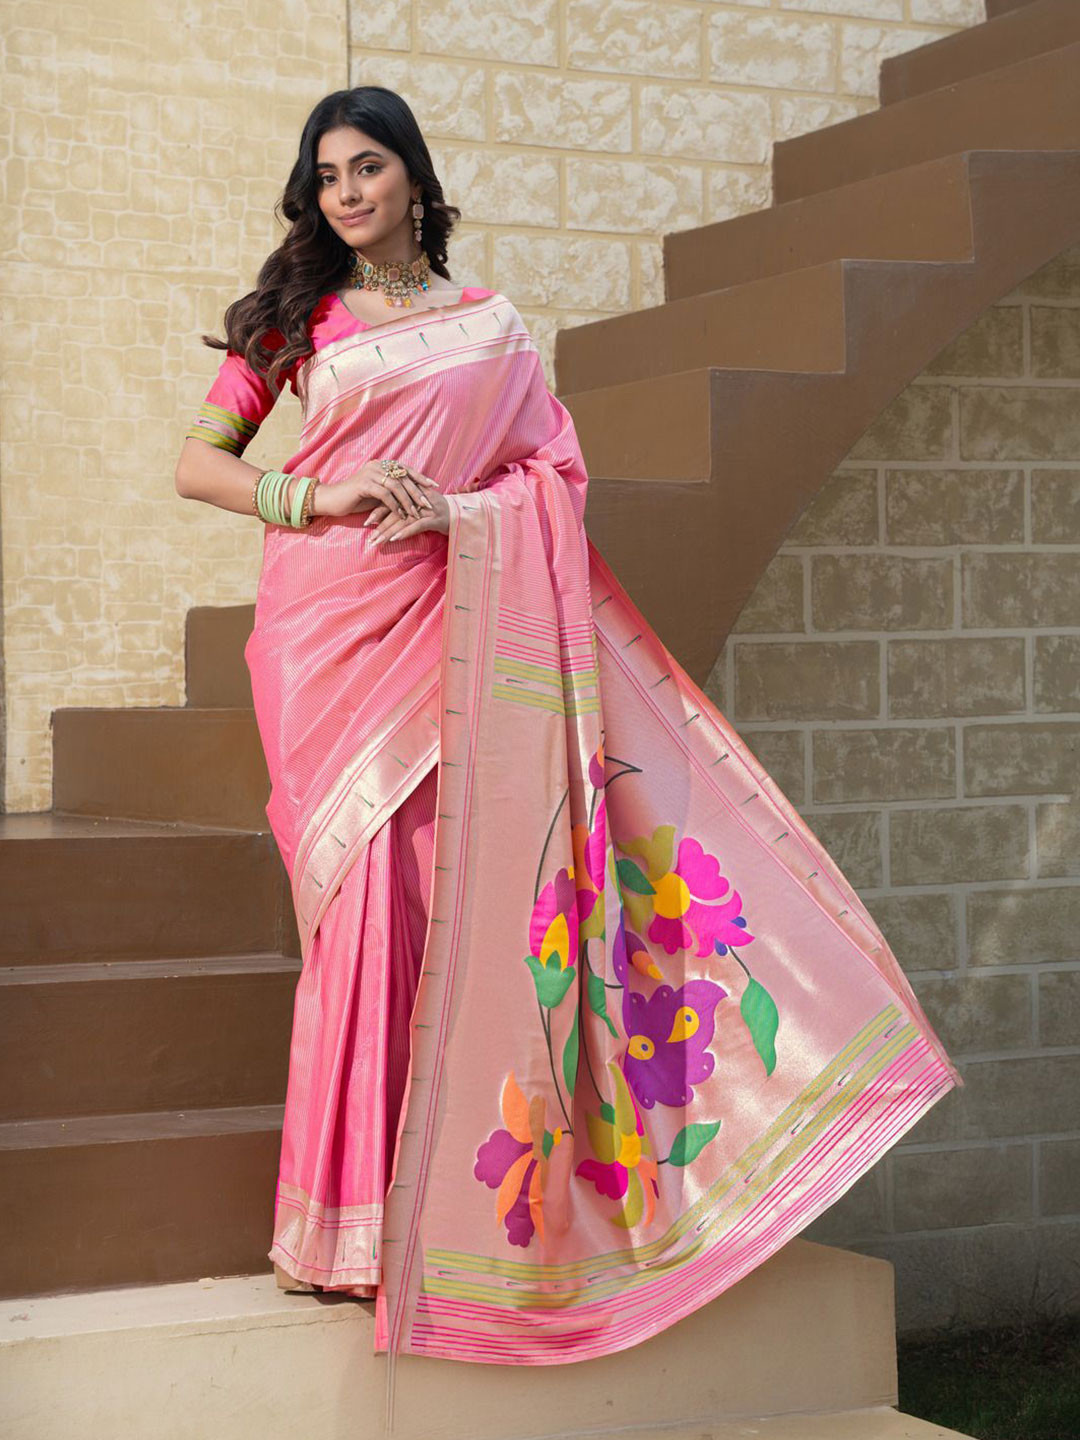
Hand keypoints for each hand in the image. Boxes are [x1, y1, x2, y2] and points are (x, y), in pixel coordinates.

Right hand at [309, 459, 439, 521]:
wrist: (332, 501)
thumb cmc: (355, 499)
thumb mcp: (378, 494)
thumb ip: (393, 491)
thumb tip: (413, 497)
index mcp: (382, 465)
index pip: (406, 469)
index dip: (421, 477)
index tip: (435, 486)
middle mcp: (377, 465)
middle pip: (404, 477)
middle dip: (418, 491)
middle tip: (429, 504)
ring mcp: (370, 473)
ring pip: (396, 486)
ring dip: (408, 501)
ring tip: (416, 513)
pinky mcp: (364, 484)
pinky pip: (385, 494)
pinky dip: (395, 505)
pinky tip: (401, 514)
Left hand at [364, 475, 449, 542]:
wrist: (462, 514)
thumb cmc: (440, 511)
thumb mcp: (421, 505)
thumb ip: (406, 506)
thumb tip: (388, 513)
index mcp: (411, 494)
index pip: (391, 502)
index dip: (377, 512)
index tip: (366, 522)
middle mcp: (416, 500)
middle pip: (394, 512)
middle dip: (379, 527)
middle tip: (369, 539)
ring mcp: (425, 509)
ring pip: (402, 521)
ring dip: (388, 532)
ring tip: (376, 542)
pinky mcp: (433, 519)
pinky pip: (416, 526)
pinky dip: (404, 532)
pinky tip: (394, 539)